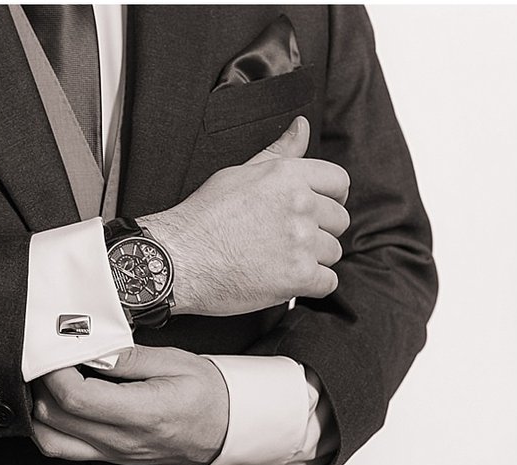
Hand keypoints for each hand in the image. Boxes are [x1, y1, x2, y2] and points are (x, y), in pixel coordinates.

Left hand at [30, 346, 228, 464]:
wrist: (228, 429)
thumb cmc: (208, 396)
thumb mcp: (175, 361)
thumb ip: (128, 356)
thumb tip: (91, 348)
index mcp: (142, 414)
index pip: (76, 397)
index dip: (55, 371)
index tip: (56, 349)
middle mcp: (122, 440)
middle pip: (53, 417)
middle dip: (42, 383)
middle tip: (52, 358)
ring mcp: (114, 453)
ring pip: (49, 439)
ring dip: (40, 408)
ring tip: (52, 380)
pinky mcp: (110, 458)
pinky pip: (63, 448)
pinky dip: (50, 425)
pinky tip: (59, 403)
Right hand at [139, 116, 350, 316]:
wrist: (177, 259)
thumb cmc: (202, 217)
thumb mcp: (240, 172)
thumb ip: (279, 151)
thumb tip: (302, 127)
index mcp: (287, 175)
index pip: (339, 181)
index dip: (333, 197)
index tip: (323, 209)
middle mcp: (299, 204)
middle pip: (339, 220)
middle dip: (319, 231)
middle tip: (288, 239)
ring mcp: (301, 241)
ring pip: (333, 252)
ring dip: (312, 259)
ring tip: (279, 258)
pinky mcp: (298, 275)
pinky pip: (328, 282)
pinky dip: (310, 284)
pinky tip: (286, 278)